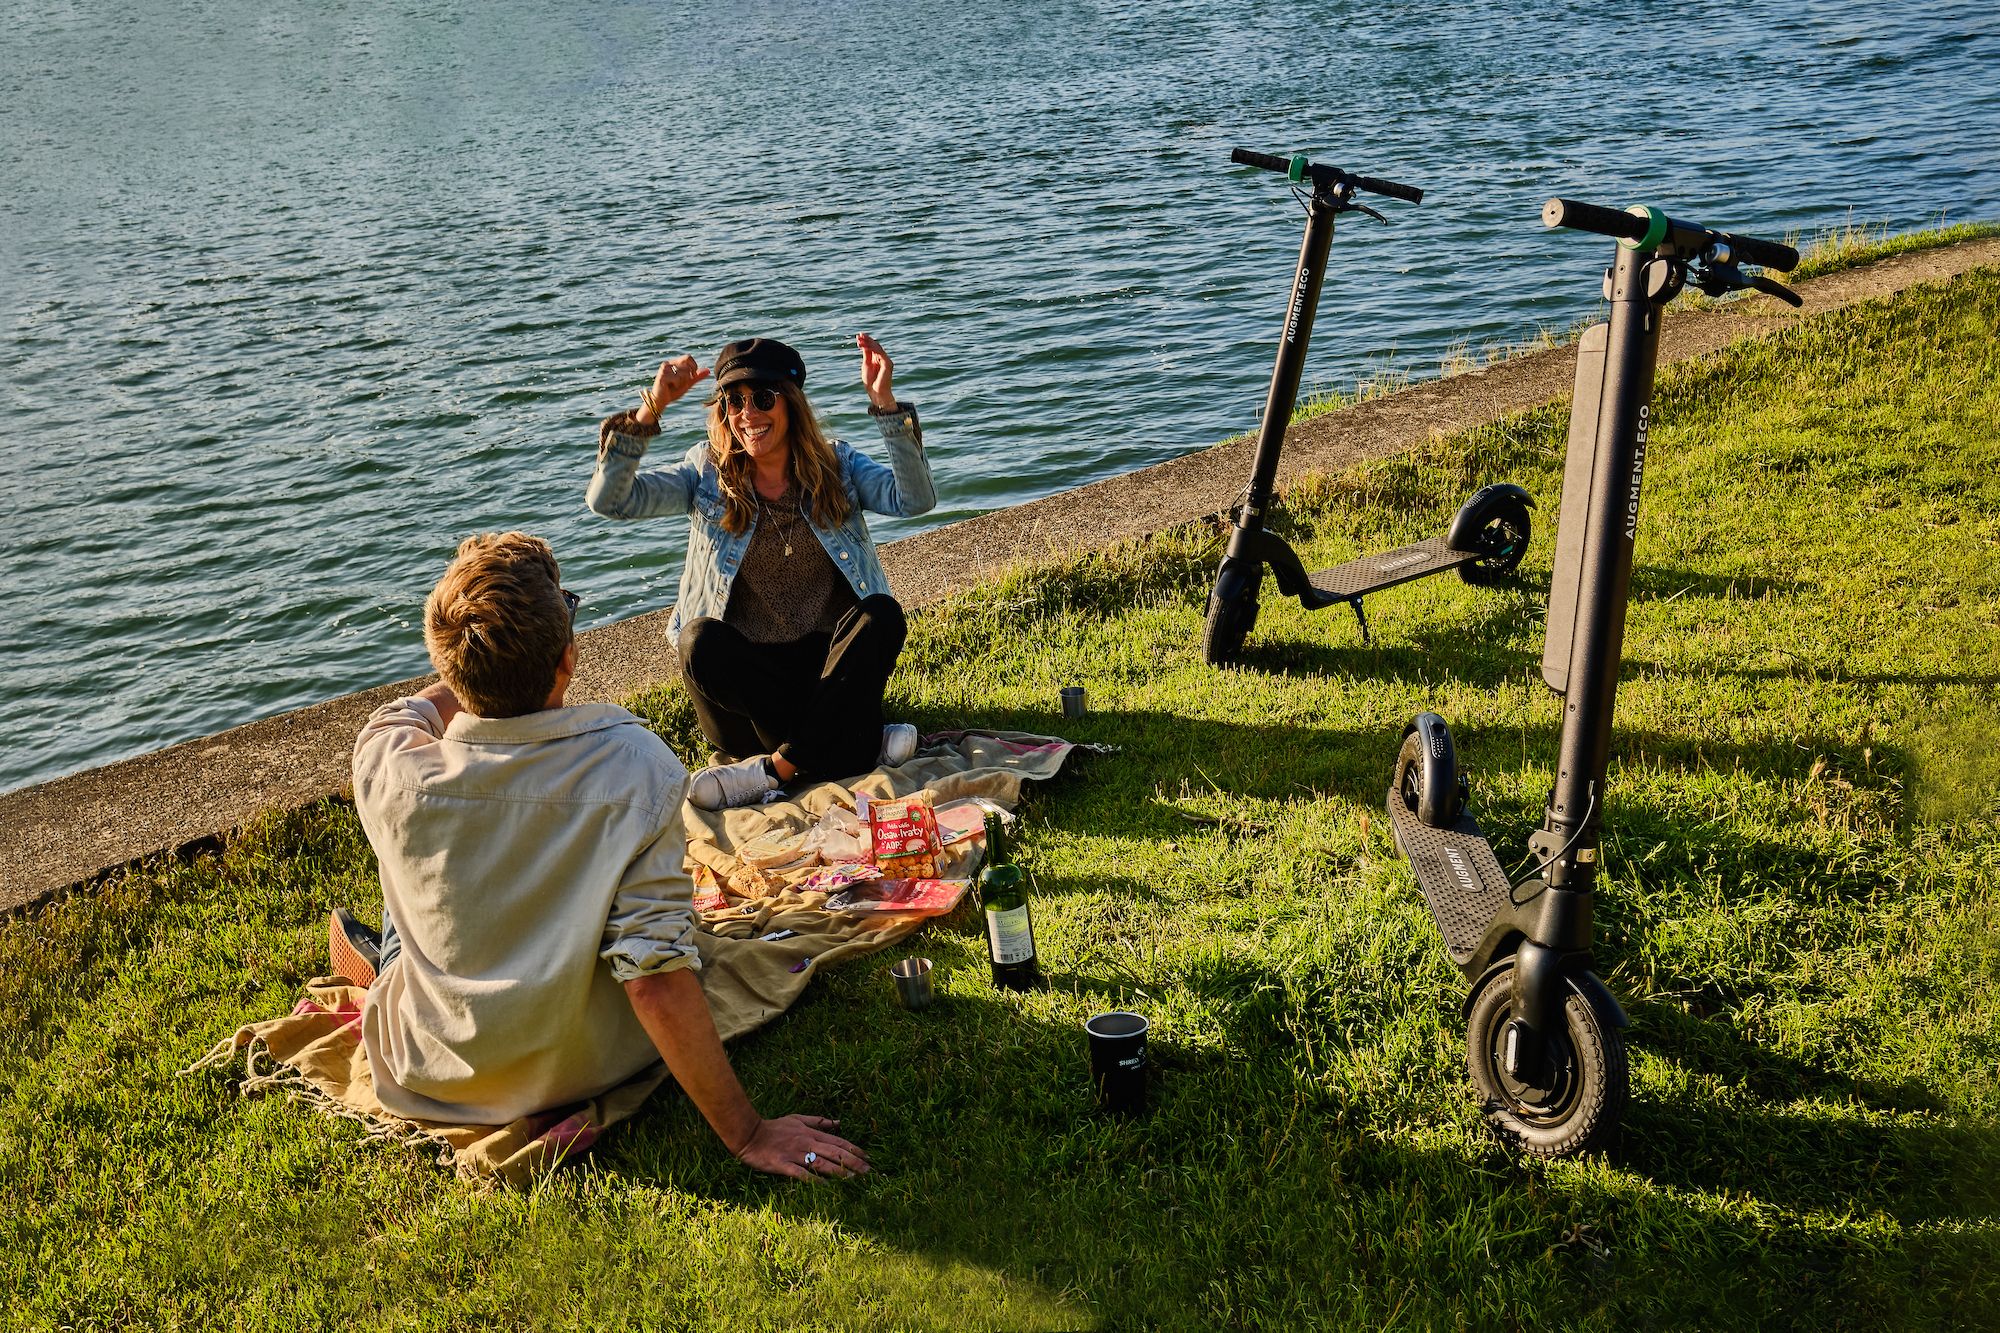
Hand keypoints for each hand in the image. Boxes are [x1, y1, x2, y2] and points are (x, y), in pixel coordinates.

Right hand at [640, 355, 710, 423]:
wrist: (661, 401)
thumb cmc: (673, 391)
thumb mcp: (687, 383)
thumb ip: (697, 377)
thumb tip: (708, 370)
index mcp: (673, 363)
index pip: (688, 357)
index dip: (694, 366)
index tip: (692, 376)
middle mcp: (668, 363)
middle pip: (687, 364)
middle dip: (688, 376)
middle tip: (682, 383)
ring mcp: (664, 369)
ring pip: (683, 373)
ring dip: (682, 383)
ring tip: (674, 386)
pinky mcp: (662, 376)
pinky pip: (677, 379)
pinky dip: (677, 386)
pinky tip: (669, 388)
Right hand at [735, 1114, 871, 1179]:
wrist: (750, 1134)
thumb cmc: (774, 1127)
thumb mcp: (798, 1119)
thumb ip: (818, 1121)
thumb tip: (838, 1122)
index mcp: (810, 1133)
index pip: (837, 1141)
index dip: (853, 1149)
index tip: (867, 1156)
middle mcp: (806, 1143)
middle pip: (834, 1152)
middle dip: (853, 1161)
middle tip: (868, 1170)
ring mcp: (795, 1154)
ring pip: (822, 1163)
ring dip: (839, 1171)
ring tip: (854, 1178)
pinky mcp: (783, 1165)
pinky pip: (801, 1174)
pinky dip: (814, 1179)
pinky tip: (826, 1186)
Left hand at [856, 333, 895, 411]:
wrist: (876, 393)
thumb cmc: (871, 382)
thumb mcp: (866, 365)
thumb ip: (867, 355)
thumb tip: (864, 344)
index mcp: (878, 359)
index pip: (873, 347)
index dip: (866, 340)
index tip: (858, 336)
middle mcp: (883, 358)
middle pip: (876, 345)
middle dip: (867, 340)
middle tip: (858, 336)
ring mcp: (886, 360)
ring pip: (878, 348)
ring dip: (868, 343)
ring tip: (859, 341)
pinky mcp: (888, 363)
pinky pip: (880, 353)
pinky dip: (872, 348)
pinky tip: (864, 346)